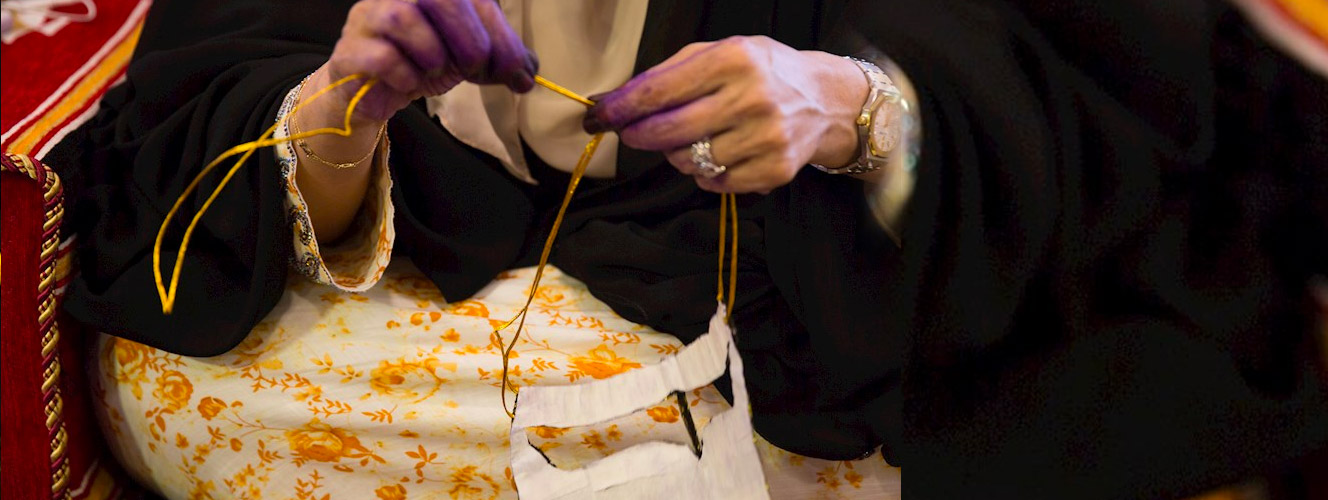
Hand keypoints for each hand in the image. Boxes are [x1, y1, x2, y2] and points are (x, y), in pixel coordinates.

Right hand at [317, 0, 536, 123]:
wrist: (376, 92)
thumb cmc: (423, 63)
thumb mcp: (470, 57)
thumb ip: (502, 59)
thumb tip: (529, 74)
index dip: (502, 36)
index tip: (518, 73)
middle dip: (471, 41)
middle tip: (476, 70)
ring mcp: (369, 15)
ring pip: (404, 17)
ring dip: (433, 55)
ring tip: (436, 71)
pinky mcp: (351, 49)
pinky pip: (382, 56)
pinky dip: (406, 75)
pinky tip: (409, 82)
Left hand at [583, 36, 867, 192]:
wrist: (827, 101)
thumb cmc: (763, 73)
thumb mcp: (722, 53)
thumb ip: (669, 73)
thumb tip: (612, 100)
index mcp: (734, 59)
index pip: (659, 90)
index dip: (622, 108)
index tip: (598, 116)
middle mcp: (751, 97)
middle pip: (669, 131)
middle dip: (640, 136)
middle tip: (634, 134)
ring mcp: (765, 137)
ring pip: (689, 161)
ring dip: (678, 154)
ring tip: (694, 138)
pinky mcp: (774, 169)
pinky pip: (714, 183)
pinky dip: (706, 173)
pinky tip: (719, 154)